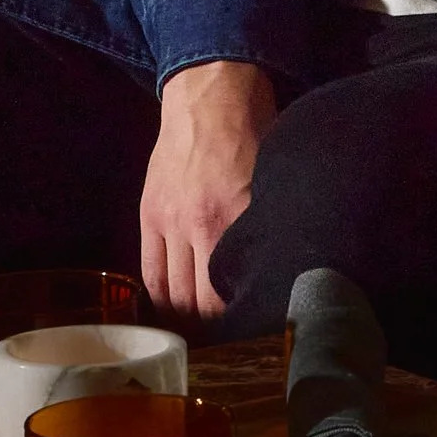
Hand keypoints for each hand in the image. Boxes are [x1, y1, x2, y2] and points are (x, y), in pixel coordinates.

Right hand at [139, 60, 277, 322]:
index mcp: (237, 215)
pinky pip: (149, 271)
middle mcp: (199, 224)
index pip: (234, 292)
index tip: (257, 336)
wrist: (211, 91)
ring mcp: (169, 220)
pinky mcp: (149, 214)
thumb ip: (273, 224)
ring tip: (204, 335)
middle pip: (201, 303)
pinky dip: (160, 298)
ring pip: (171, 294)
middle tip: (232, 344)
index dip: (244, 322)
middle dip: (216, 330)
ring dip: (186, 320)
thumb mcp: (277, 178)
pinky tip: (174, 312)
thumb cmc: (255, 131)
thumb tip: (287, 269)